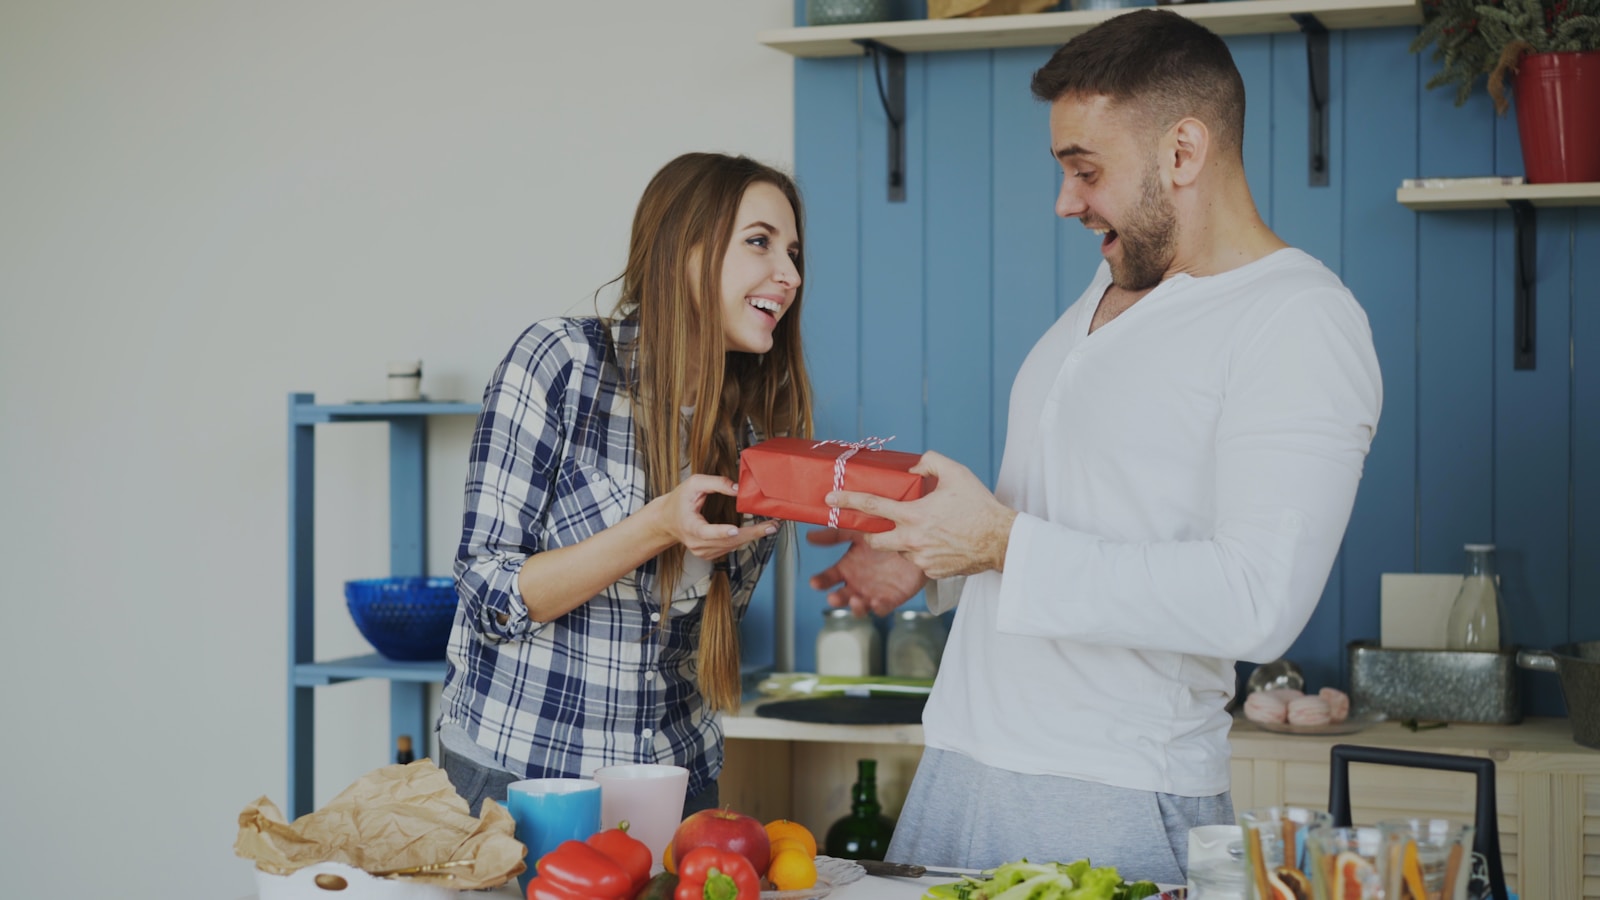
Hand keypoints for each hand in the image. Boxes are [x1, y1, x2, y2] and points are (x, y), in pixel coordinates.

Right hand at [653, 474, 776, 560]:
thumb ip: (716, 483)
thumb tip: (738, 488)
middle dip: (752, 533)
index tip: (735, 529)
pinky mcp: (709, 554)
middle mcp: (696, 544)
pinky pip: (730, 547)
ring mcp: (703, 552)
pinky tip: (756, 530)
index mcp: (690, 527)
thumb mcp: (694, 484)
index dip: (721, 531)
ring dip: (752, 536)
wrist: (667, 520)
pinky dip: (743, 538)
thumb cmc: (680, 500)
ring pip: (731, 546)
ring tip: (770, 526)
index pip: (706, 532)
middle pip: (727, 541)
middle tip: (772, 526)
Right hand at [806, 527, 927, 616]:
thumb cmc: (882, 536)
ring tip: (855, 601)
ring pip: (861, 606)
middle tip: (833, 598)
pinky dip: (879, 608)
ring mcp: (873, 592)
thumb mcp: (857, 532)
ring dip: (856, 607)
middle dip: (836, 599)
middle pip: (842, 596)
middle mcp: (857, 584)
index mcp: (846, 568)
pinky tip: (876, 603)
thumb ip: (835, 535)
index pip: (828, 578)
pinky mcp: (892, 598)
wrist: (912, 540)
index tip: (814, 582)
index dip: (820, 581)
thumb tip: (809, 536)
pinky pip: (883, 607)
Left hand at [826, 450, 1016, 578]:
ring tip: (925, 532)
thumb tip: (912, 468)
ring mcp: (921, 559)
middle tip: (874, 528)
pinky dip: (922, 552)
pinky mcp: (931, 573)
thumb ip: (930, 462)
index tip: (829, 498)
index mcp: (913, 515)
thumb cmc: (979, 506)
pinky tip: (940, 543)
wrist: (1001, 540)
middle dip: (869, 535)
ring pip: (899, 551)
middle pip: (875, 540)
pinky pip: (918, 561)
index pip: (871, 506)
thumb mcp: (956, 473)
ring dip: (902, 542)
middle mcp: (912, 540)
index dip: (847, 500)